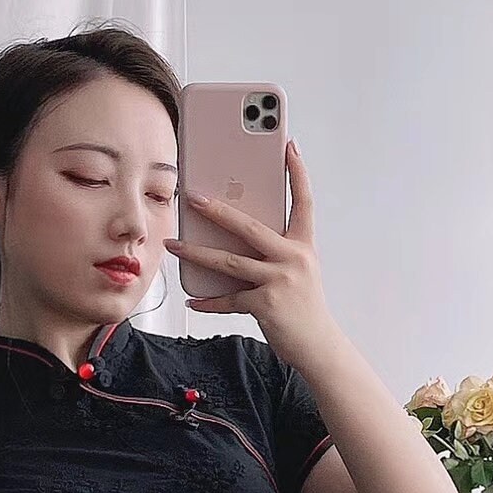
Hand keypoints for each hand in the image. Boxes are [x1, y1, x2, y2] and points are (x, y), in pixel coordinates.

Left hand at [165, 140, 334, 371]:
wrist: (318, 345)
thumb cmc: (304, 308)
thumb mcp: (298, 272)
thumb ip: (274, 253)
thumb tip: (236, 241)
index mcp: (303, 246)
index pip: (303, 202)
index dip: (298, 173)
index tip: (289, 147)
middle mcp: (293, 259)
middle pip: (250, 227)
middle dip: (219, 210)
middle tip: (194, 197)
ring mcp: (280, 281)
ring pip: (229, 262)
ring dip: (197, 253)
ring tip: (173, 245)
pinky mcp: (266, 305)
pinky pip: (229, 300)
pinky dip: (208, 301)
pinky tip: (192, 299)